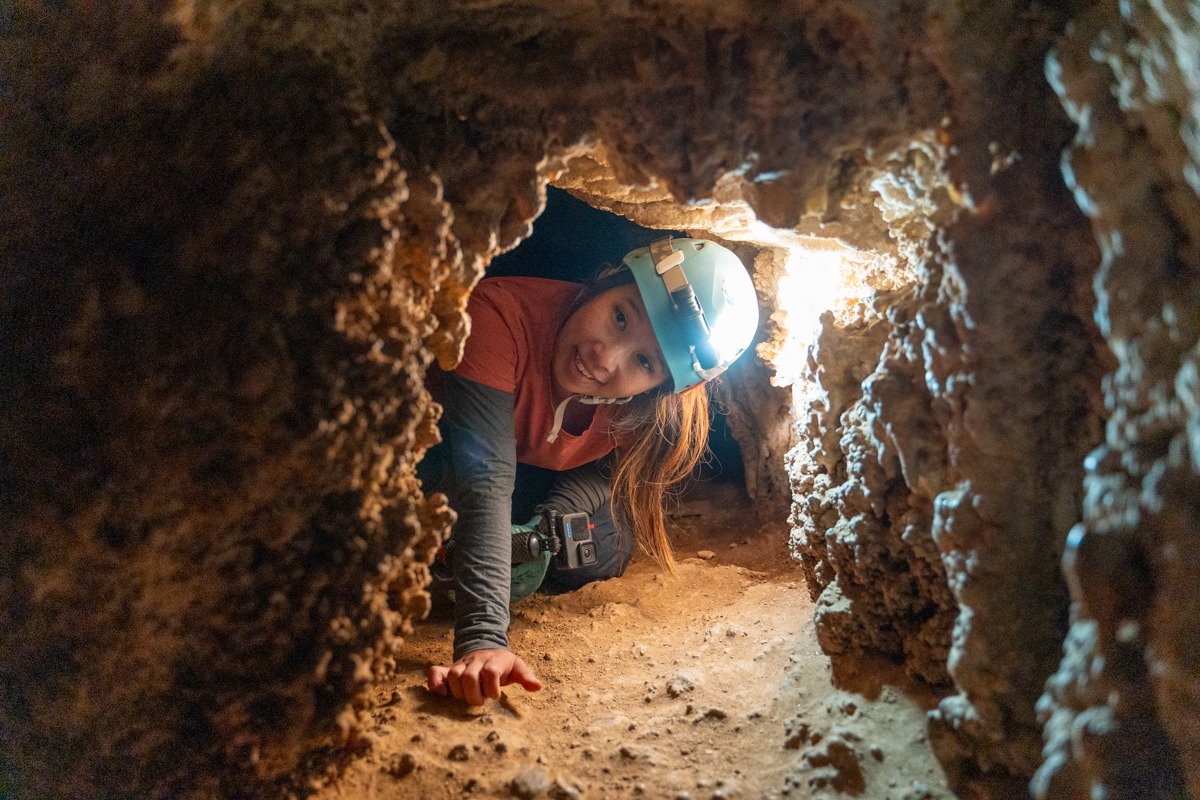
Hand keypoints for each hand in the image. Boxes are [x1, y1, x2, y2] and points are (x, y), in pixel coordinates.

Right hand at [427, 648, 542, 705]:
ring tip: (467, 700)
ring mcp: (460, 664)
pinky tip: (442, 696)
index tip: (496, 696)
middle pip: (468, 676)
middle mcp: (475, 660)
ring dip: (459, 692)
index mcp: (494, 660)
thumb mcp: (518, 667)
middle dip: (474, 694)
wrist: (486, 649)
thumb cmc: (503, 664)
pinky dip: (435, 684)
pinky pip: (435, 672)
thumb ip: (526, 677)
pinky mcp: (448, 669)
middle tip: (480, 703)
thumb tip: (537, 687)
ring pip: (453, 675)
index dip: (492, 687)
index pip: (491, 672)